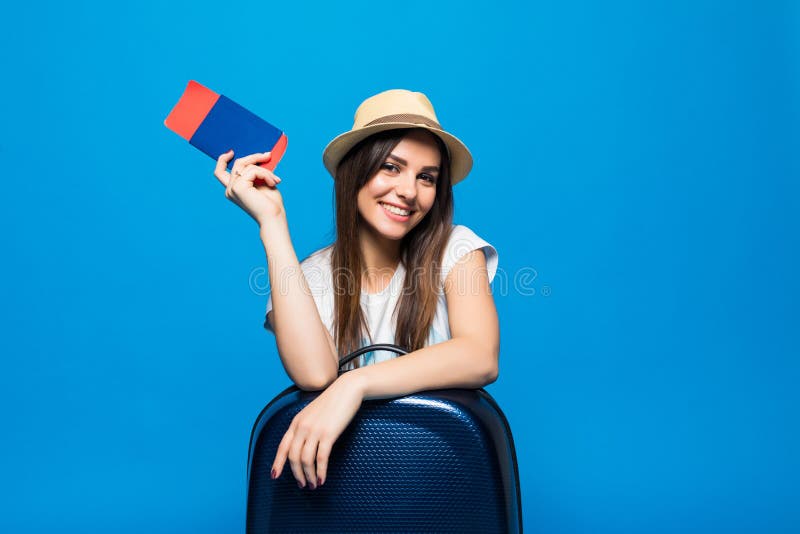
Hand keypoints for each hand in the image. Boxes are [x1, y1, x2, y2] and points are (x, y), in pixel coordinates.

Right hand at [214, 150, 284, 224]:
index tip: (231, 151)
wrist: (274, 217)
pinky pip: (253, 171)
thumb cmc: (271, 203)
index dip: (222, 160)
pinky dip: (266, 174)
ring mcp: (232, 189)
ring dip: (264, 170)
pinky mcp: (239, 188)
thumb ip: (256, 171)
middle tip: (268, 155)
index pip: (219, 172)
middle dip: (254, 157)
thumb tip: (259, 155)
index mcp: (233, 189)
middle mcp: (229, 189)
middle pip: (238, 163)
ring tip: (275, 180)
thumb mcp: (262, 182)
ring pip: (247, 165)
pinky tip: (274, 183)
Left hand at [271, 373, 363, 489]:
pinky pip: (321, 458)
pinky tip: (322, 479)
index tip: (275, 475)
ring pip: (306, 460)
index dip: (277, 463)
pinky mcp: (328, 434)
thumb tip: (304, 444)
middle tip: (302, 485)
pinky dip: (321, 471)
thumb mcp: (313, 413)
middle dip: (297, 474)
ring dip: (309, 476)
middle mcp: (302, 427)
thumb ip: (306, 426)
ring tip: (314, 485)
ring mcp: (314, 430)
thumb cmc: (334, 401)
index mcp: (296, 422)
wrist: (348, 389)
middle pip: (293, 457)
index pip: (282, 446)